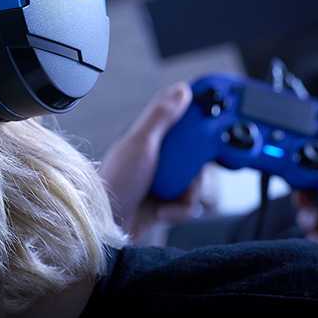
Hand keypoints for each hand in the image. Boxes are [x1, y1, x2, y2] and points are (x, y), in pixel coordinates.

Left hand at [99, 83, 204, 240]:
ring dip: (187, 194)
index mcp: (150, 138)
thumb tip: (181, 90)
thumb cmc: (115, 183)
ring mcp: (162, 182)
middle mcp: (157, 159)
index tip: (210, 128)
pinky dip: (179, 211)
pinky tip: (161, 212)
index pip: (181, 123)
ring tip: (168, 198)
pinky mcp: (165, 204)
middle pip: (196, 156)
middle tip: (187, 175)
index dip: (198, 124)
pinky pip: (188, 205)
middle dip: (196, 170)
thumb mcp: (141, 143)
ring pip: (196, 182)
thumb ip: (161, 116)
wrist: (107, 228)